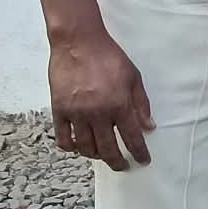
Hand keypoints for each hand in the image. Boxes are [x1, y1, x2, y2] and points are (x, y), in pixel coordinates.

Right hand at [48, 28, 153, 171]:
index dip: (139, 152)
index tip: (143, 160)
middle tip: (123, 165)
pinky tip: (79, 147)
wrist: (78, 43)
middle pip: (108, 148)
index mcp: (119, 105)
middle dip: (118, 161)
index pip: (132, 137)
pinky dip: (71, 147)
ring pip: (85, 147)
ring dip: (96, 156)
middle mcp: (97, 113)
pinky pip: (63, 138)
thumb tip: (149, 126)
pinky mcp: (59, 110)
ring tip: (103, 155)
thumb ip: (141, 103)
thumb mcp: (133, 77)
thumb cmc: (109, 57)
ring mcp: (76, 113)